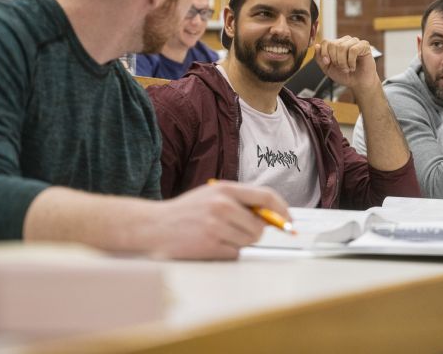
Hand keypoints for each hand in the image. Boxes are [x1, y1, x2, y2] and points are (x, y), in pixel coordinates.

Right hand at [151, 181, 289, 259]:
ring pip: (248, 242)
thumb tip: (271, 216)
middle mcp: (222, 205)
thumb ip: (240, 200)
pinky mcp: (209, 246)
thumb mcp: (212, 194)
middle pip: (260, 227)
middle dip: (254, 232)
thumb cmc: (186, 211)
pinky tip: (210, 244)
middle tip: (236, 230)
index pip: (266, 197)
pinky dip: (226, 252)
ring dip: (239, 243)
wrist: (154, 226)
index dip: (282, 211)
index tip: (288, 222)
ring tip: (218, 235)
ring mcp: (216, 226)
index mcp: (225, 189)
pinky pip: (234, 254)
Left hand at [314, 36, 378, 93]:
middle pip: (333, 44)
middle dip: (335, 60)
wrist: (358, 83)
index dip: (324, 53)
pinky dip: (351, 61)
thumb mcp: (327, 68)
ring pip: (342, 47)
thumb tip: (316, 46)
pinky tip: (353, 67)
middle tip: (341, 68)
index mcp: (336, 44)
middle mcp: (345, 41)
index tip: (327, 63)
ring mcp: (355, 42)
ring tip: (347, 69)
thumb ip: (320, 58)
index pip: (326, 42)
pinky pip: (353, 50)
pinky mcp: (364, 45)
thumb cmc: (344, 75)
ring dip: (343, 62)